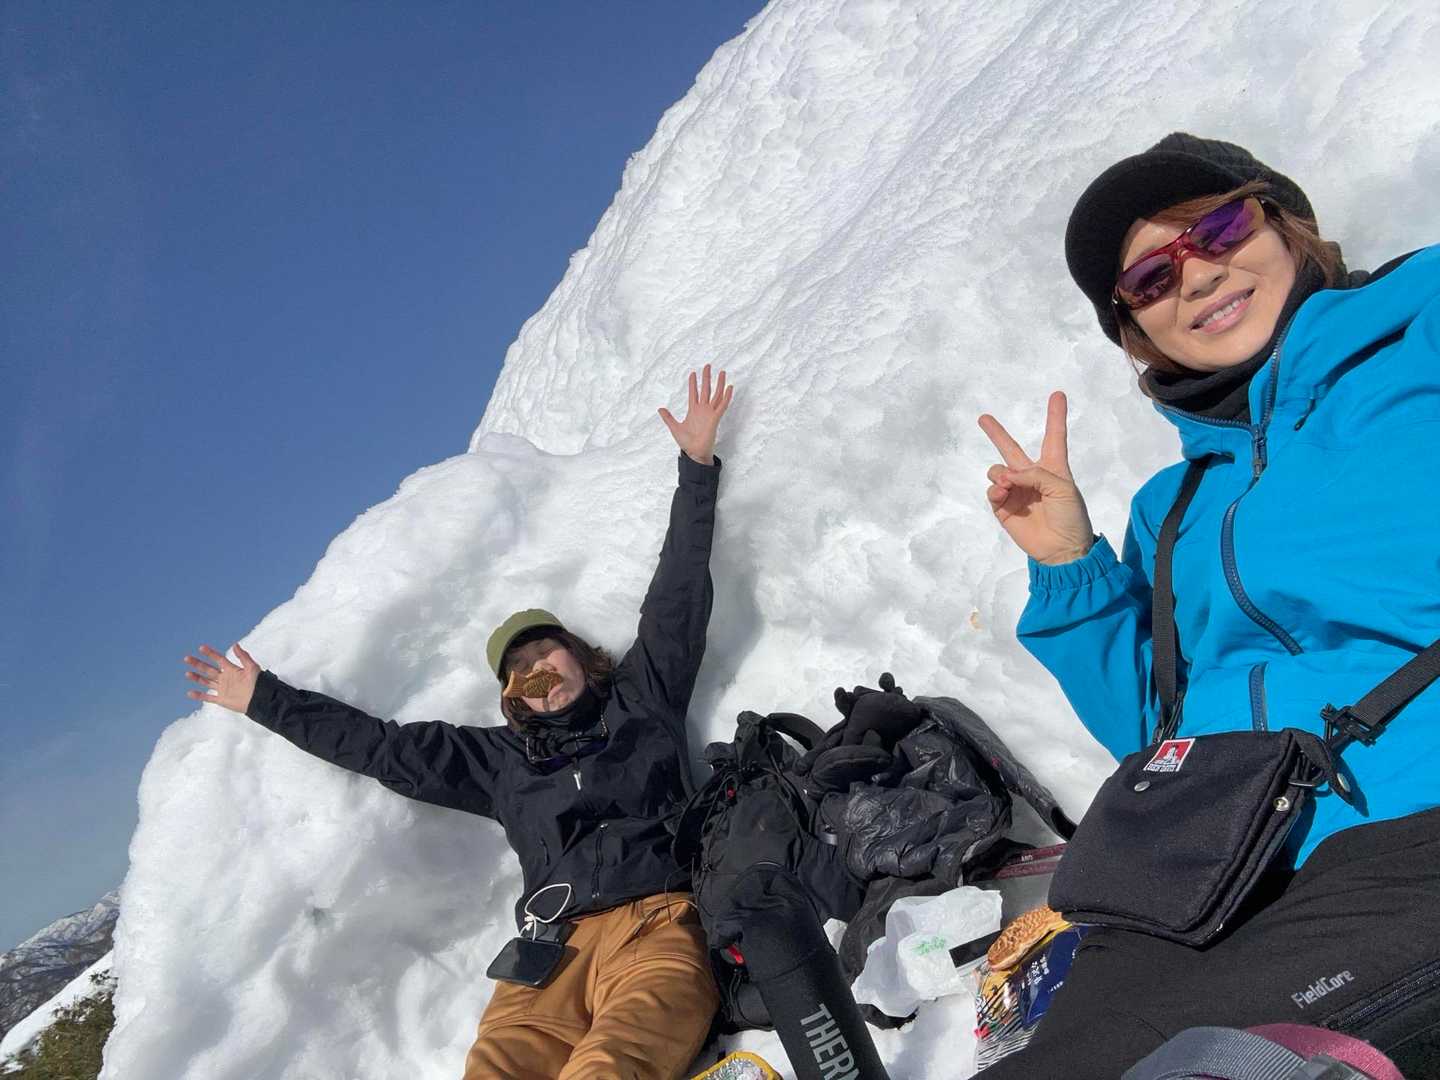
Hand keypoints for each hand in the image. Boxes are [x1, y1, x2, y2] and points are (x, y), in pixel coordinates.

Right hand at [184, 643, 260, 713]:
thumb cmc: (259, 683)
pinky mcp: (222, 699)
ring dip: (197, 678)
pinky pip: (208, 697)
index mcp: (232, 670)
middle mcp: (225, 678)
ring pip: (206, 682)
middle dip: (198, 664)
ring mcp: (223, 689)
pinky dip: (199, 696)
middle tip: (187, 658)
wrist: (261, 699)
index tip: (201, 647)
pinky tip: (190, 692)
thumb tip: (235, 644)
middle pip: (208, 669)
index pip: (219, 659)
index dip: (210, 653)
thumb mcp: (252, 667)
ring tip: (187, 673)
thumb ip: (243, 656)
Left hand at [658, 364, 734, 465]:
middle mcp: (703, 410)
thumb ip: (668, 417)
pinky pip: (722, 406)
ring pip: (716, 395)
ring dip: (719, 384)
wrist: (694, 452)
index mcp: (693, 411)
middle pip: (706, 390)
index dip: (693, 383)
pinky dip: (726, 397)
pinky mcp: (715, 419)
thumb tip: (660, 409)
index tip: (693, 373)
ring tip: (722, 372)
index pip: (694, 393)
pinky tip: (730, 388)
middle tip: (708, 366)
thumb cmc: (687, 443)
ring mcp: (710, 413)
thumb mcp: (674, 427)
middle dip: (707, 378)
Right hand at [978, 391, 1095, 565]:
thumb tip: (1007, 477)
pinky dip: (995, 490)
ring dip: (1000, 474)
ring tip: (1008, 486)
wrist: (1062, 550)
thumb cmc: (1071, 518)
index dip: (1055, 416)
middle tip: (983, 418)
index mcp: (1053, 468)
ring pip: (997, 470)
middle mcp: (1031, 477)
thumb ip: (1035, 474)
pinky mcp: (1004, 508)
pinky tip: (1003, 494)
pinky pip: (992, 491)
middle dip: (996, 433)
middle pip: (1011, 449)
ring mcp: (1015, 492)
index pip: (1054, 437)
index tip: (1058, 395)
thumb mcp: (1063, 488)